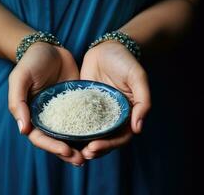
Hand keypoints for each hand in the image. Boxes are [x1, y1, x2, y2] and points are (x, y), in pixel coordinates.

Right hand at [8, 42, 84, 165]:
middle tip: (81, 160)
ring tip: (91, 154)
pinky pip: (83, 119)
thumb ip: (18, 103)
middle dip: (67, 152)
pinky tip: (100, 136)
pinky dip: (89, 130)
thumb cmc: (31, 62)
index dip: (51, 146)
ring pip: (70, 134)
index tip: (66, 151)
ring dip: (79, 146)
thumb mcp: (20, 78)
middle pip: (56, 140)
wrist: (49, 48)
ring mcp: (63, 112)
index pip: (40, 137)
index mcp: (32, 115)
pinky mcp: (77, 104)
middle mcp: (48, 117)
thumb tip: (23, 130)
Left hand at [80, 40, 150, 158]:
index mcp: (126, 114)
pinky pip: (77, 118)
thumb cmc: (126, 61)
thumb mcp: (138, 78)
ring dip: (81, 143)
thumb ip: (142, 101)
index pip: (120, 137)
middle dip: (94, 149)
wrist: (108, 48)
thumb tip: (138, 128)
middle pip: (104, 139)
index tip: (94, 148)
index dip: (108, 146)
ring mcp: (96, 111)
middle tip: (81, 154)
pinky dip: (71, 128)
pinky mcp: (82, 103)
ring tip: (69, 149)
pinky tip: (60, 133)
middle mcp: (111, 116)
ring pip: (90, 133)